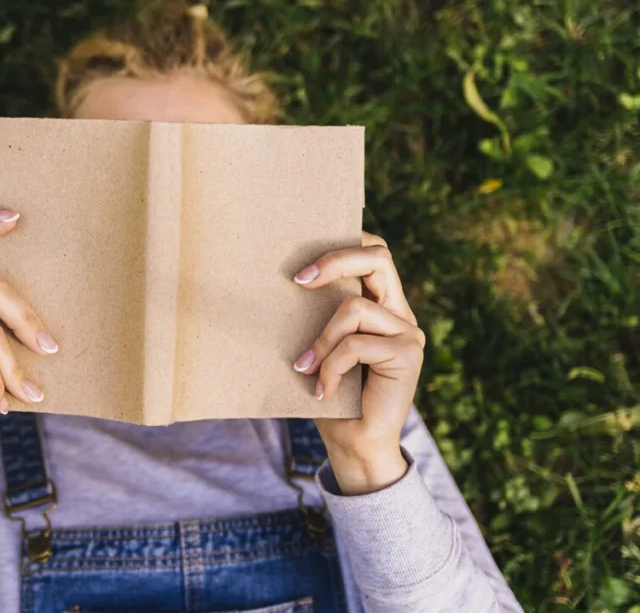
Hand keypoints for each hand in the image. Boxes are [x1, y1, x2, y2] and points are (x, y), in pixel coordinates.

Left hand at [293, 232, 425, 494]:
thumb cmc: (330, 393)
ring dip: (321, 339)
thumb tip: (280, 282)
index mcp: (381, 303)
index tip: (303, 266)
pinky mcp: (408, 355)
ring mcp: (407, 332)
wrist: (354, 443)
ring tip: (303, 366)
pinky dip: (331, 366)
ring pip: (355, 308)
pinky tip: (321, 390)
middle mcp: (399, 312)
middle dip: (335, 261)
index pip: (375, 252)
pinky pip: (356, 344)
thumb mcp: (320, 346)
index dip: (345, 244)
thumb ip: (317, 315)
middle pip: (378, 258)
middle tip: (298, 281)